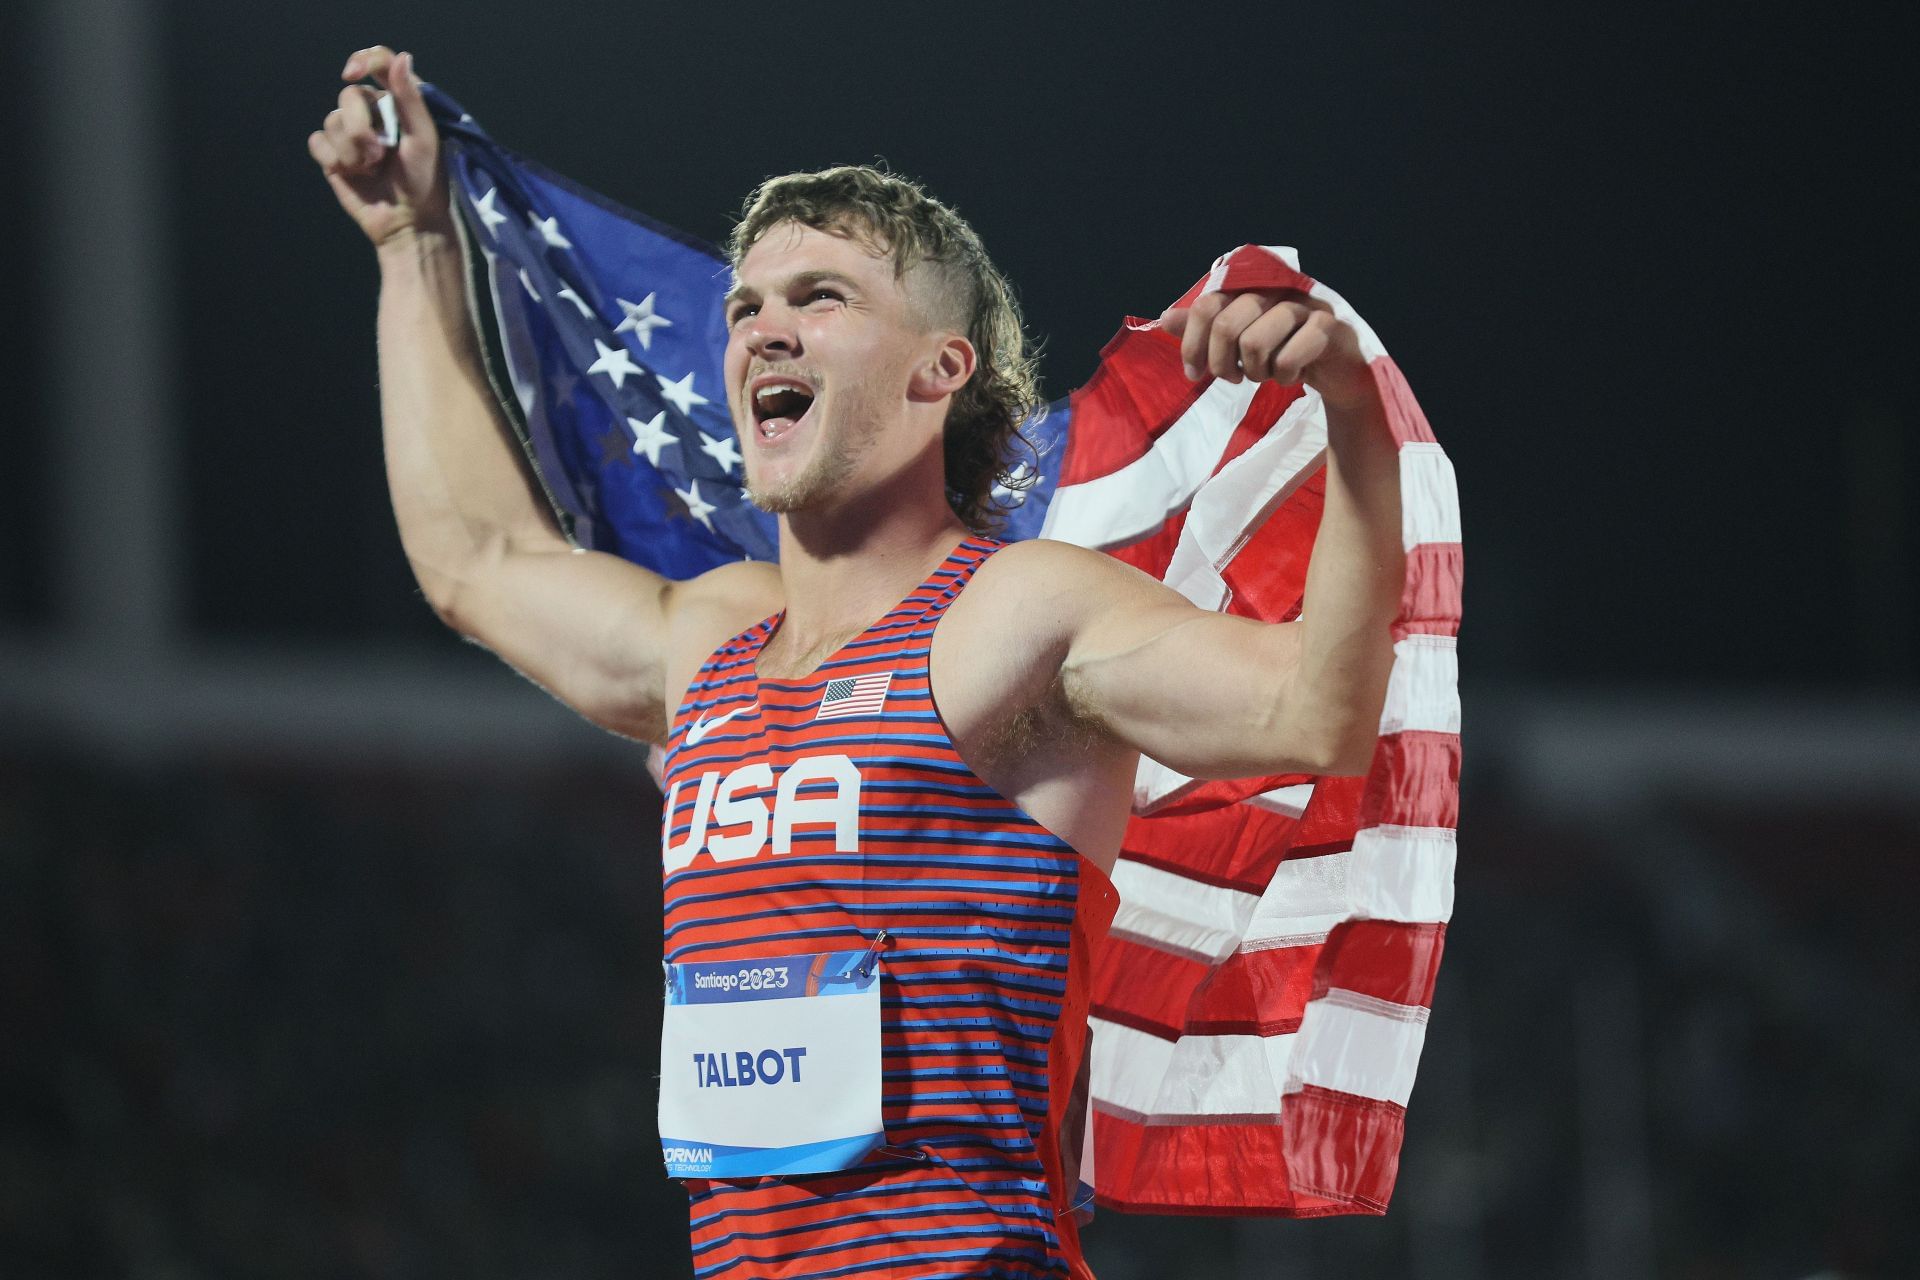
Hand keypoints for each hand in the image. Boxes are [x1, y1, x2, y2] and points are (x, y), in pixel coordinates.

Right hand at [307, 47, 448, 249]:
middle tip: (379, 155)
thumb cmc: (425, 181)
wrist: (407, 222)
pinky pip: (317, 142)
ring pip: (331, 121)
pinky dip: (332, 158)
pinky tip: (351, 174)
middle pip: (348, 97)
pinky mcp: (334, 155)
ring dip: (350, 149)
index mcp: (398, 103)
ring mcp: (351, 135)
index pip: (377, 63)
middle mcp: (373, 114)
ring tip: (371, 169)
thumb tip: (401, 56)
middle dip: (360, 128)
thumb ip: (411, 98)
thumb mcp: (425, 139)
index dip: (362, 61)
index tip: (351, 73)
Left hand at [1160, 288, 1372, 410]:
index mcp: (1253, 286)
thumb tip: (1166, 318)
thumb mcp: (1240, 342)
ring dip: (1256, 371)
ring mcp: (1304, 305)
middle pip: (1227, 324)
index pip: (1207, 305)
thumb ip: (1206, 328)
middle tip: (1233, 378)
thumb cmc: (1285, 350)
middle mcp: (1277, 288)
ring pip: (1255, 341)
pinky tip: (1292, 375)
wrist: (1338, 369)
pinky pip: (1288, 357)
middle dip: (1222, 363)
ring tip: (1266, 374)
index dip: (1192, 342)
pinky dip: (1284, 376)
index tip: (1193, 372)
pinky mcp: (1329, 327)